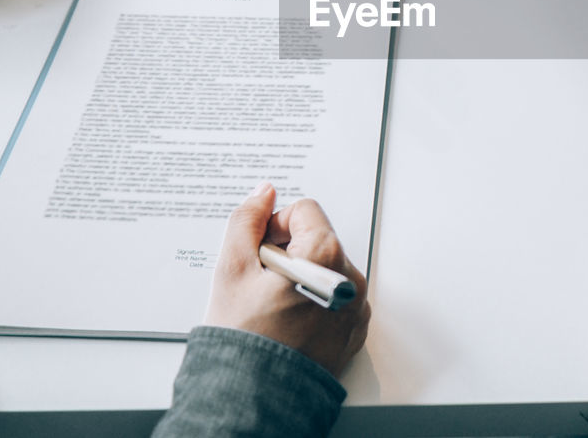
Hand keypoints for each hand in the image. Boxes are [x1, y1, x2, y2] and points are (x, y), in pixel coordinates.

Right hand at [204, 183, 369, 375]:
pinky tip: (289, 320)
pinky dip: (315, 300)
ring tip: (273, 305)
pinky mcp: (354, 330)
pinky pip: (336, 298)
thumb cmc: (242, 336)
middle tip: (261, 282)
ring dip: (301, 275)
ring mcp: (355, 308)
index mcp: (326, 256)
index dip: (275, 225)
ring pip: (326, 269)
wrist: (254, 396)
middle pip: (318, 240)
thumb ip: (247, 219)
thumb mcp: (231, 267)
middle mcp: (350, 279)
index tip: (259, 251)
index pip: (305, 211)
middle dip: (287, 251)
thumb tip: (264, 192)